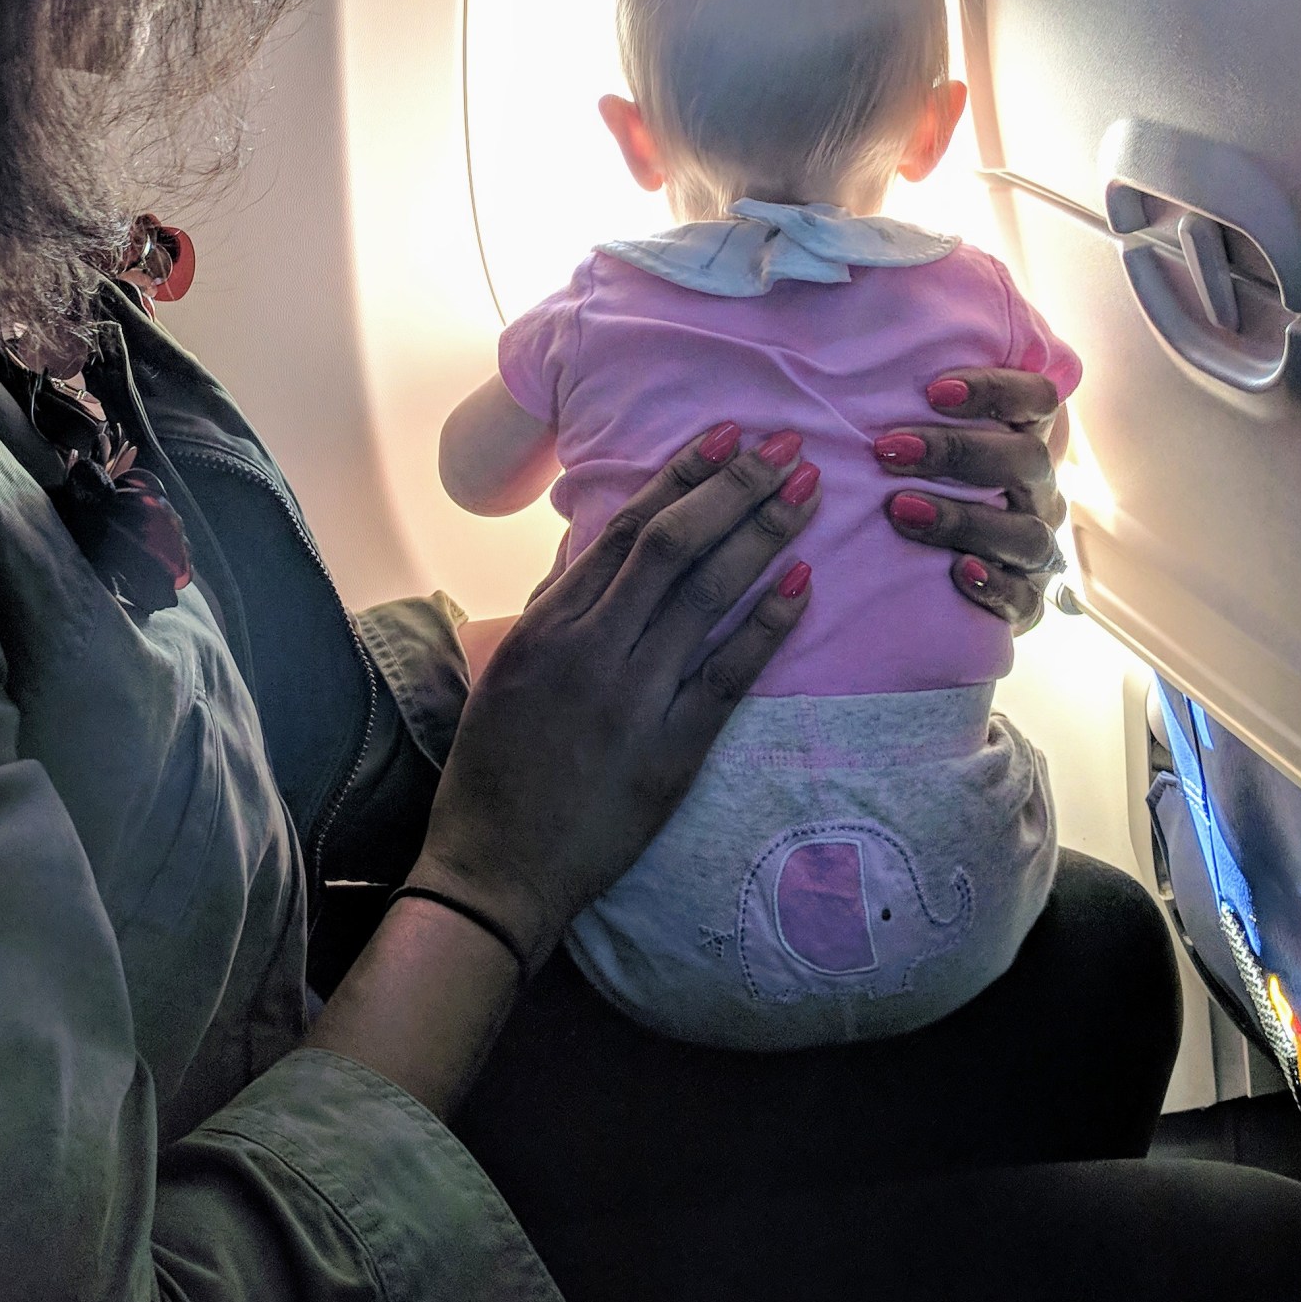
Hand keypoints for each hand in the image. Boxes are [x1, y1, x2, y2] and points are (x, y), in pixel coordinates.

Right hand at [412, 426, 820, 965]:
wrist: (496, 866)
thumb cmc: (495, 767)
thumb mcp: (507, 668)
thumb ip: (552, 605)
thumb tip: (593, 548)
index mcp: (549, 623)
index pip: (626, 529)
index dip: (681, 476)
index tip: (725, 436)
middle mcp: (592, 649)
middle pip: (675, 546)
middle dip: (735, 488)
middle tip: (784, 445)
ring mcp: (634, 699)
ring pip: (707, 595)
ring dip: (761, 536)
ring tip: (805, 492)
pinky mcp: (671, 752)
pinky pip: (728, 676)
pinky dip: (767, 625)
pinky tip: (804, 585)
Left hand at [876, 366, 1065, 634]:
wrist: (923, 566)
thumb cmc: (917, 472)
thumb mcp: (920, 423)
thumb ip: (914, 383)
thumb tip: (872, 295)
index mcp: (1024, 436)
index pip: (1037, 398)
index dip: (993, 389)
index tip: (932, 390)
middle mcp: (1037, 488)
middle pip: (1025, 460)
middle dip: (957, 452)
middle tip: (888, 450)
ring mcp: (1035, 546)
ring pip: (1024, 532)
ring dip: (962, 518)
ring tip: (901, 509)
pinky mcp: (1025, 600)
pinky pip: (1024, 598)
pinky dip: (993, 585)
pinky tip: (957, 570)